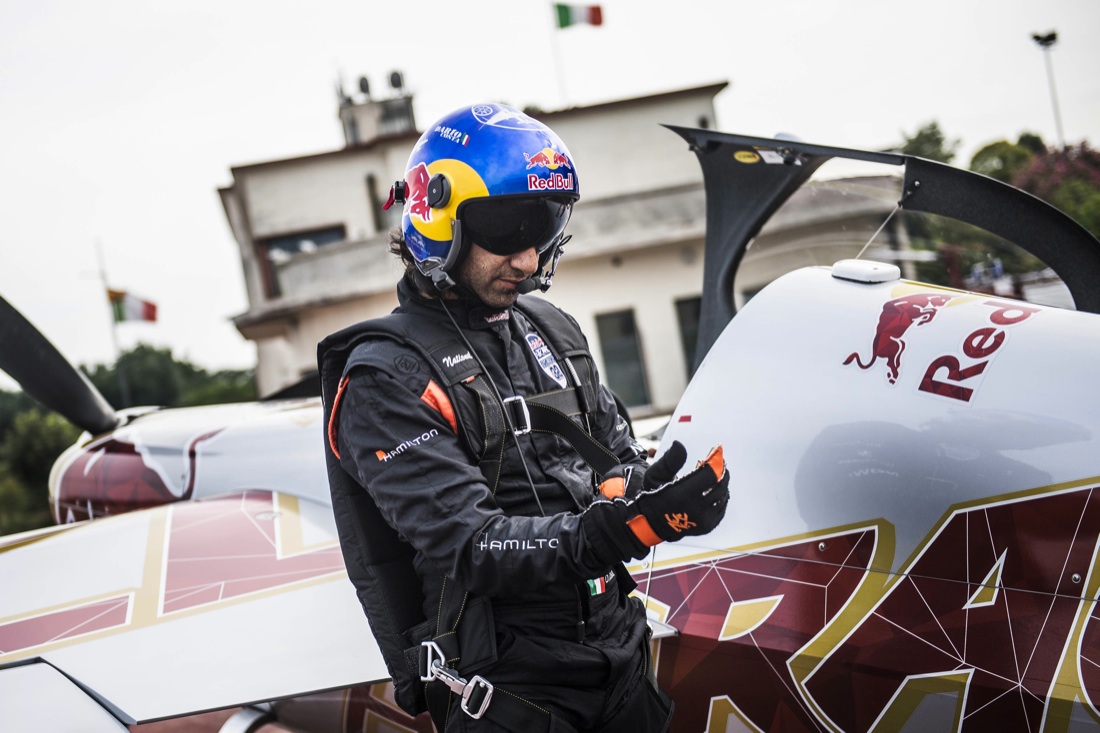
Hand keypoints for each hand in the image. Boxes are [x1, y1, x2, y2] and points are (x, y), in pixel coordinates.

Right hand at [582, 442, 728, 563]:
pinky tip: (714, 489)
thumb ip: (670, 460)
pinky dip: (722, 496)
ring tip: (714, 474)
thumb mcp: (655, 475)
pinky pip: (722, 506)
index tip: (716, 451)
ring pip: (723, 495)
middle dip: (721, 470)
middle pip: (720, 484)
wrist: (652, 524)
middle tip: (717, 461)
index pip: (709, 475)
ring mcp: (703, 520)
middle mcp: (695, 509)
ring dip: (722, 482)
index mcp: (682, 495)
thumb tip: (680, 444)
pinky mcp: (708, 526)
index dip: (715, 460)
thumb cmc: (652, 496)